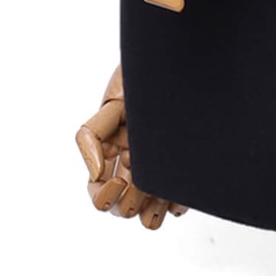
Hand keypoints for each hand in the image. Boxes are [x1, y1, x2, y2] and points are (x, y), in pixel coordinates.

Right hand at [75, 65, 187, 229]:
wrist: (179, 62)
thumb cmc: (143, 79)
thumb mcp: (112, 105)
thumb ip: (92, 137)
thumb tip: (96, 175)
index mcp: (113, 152)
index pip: (99, 194)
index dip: (103, 198)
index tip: (120, 180)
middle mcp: (134, 164)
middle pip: (122, 207)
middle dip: (129, 203)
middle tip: (144, 183)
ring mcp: (159, 166)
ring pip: (148, 212)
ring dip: (151, 212)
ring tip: (161, 191)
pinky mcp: (184, 164)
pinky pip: (177, 201)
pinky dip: (176, 203)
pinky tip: (180, 188)